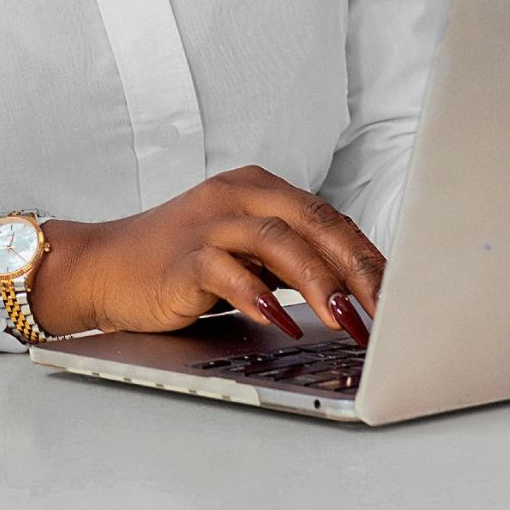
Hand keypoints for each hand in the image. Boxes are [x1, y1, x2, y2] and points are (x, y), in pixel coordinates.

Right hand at [32, 166, 383, 345]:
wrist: (105, 266)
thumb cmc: (181, 263)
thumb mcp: (244, 251)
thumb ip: (289, 259)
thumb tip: (357, 294)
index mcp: (258, 186)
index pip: (329, 216)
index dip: (369, 255)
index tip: (403, 294)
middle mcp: (237, 194)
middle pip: (313, 221)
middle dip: (357, 268)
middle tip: (389, 311)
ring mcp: (209, 221)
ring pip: (279, 241)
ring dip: (318, 282)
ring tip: (346, 320)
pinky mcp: (183, 255)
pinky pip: (229, 271)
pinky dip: (260, 296)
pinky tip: (281, 322)